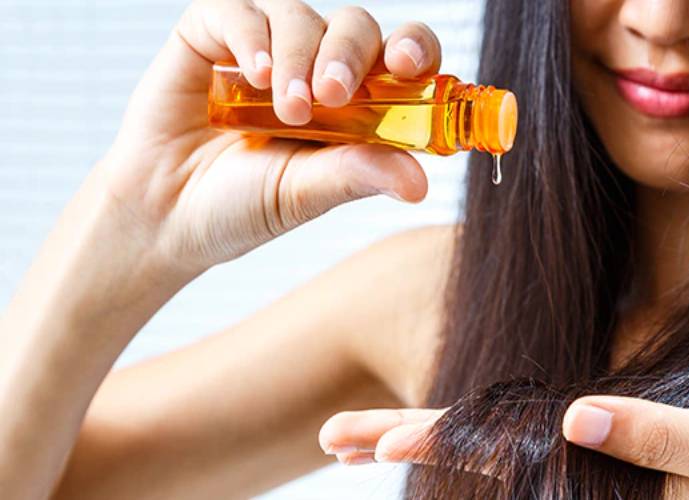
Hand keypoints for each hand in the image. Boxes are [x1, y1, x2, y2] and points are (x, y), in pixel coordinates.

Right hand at [101, 0, 442, 274]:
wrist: (164, 217)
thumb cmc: (240, 207)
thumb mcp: (305, 195)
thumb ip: (357, 176)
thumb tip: (420, 182)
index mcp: (351, 105)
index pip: (399, 58)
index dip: (413, 50)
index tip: (407, 65)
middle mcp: (313, 69)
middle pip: (354, 27)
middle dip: (349, 54)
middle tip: (331, 97)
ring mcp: (263, 49)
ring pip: (299, 16)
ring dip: (297, 58)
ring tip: (286, 110)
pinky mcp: (211, 36)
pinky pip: (239, 11)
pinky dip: (251, 36)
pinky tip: (254, 73)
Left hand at [319, 392, 688, 498]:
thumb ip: (665, 435)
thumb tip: (578, 418)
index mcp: (608, 473)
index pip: (504, 457)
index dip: (437, 443)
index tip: (377, 441)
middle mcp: (583, 472)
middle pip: (475, 457)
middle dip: (405, 442)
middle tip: (334, 437)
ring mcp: (588, 465)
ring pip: (491, 452)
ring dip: (427, 441)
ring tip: (362, 440)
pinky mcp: (602, 452)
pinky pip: (526, 448)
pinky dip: (475, 438)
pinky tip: (442, 432)